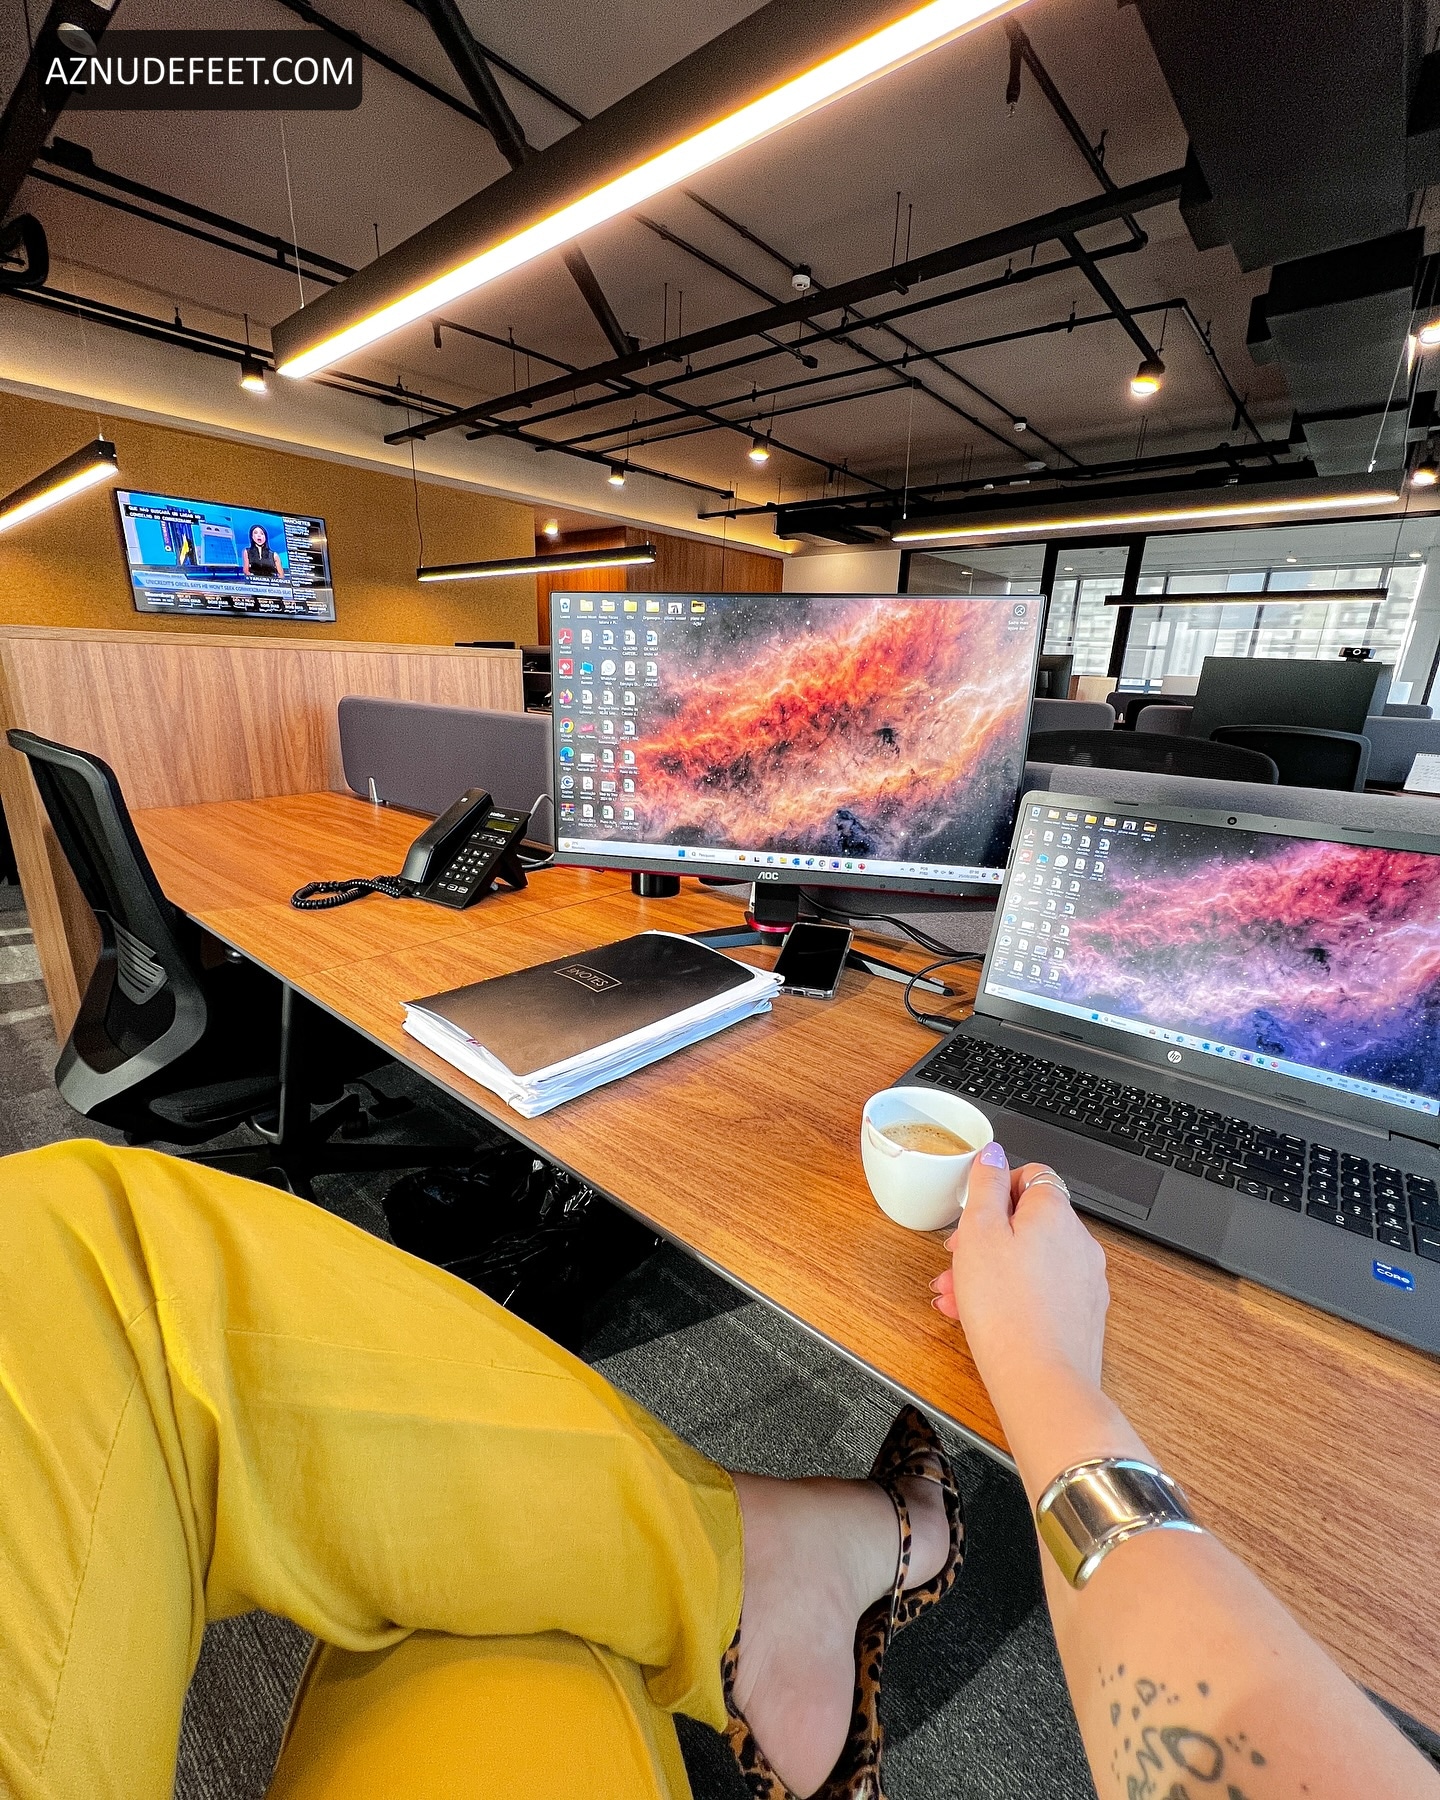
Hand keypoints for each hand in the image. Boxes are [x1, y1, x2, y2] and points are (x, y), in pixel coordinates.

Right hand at [930, 1141, 1108, 1396]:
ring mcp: (1085, 1282)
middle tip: (956, 1259)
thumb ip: (985, 1186)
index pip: (1033, 1176)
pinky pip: (1042, 1293)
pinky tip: (978, 1319)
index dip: (997, 1188)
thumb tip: (993, 1153)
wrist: (1040, 1379)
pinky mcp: (1082, 1316)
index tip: (974, 1211)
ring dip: (990, 1272)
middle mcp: (1079, 1243)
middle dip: (985, 1239)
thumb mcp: (979, 1233)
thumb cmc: (1006, 1309)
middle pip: (1028, 1224)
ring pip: (1030, 1261)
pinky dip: (1012, 1297)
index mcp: (1056, 1213)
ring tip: (955, 1296)